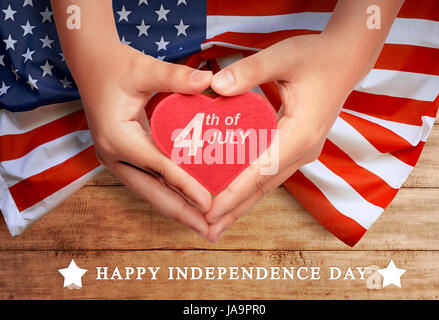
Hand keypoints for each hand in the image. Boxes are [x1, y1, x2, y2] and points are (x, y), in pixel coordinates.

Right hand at [75, 43, 212, 237]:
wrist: (90, 64)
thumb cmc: (115, 66)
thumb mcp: (144, 69)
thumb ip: (175, 77)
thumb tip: (208, 81)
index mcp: (117, 137)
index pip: (158, 167)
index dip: (185, 186)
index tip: (209, 204)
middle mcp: (113, 155)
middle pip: (152, 192)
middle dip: (182, 214)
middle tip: (210, 231)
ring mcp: (116, 159)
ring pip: (149, 191)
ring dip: (177, 208)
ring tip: (203, 225)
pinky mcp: (123, 156)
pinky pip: (149, 180)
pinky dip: (169, 193)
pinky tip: (188, 201)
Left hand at [205, 34, 373, 241]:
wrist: (344, 60)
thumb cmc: (316, 57)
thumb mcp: (283, 56)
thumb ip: (250, 70)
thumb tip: (215, 86)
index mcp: (301, 133)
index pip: (262, 170)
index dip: (235, 192)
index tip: (210, 210)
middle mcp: (304, 149)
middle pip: (264, 187)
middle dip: (234, 209)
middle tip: (206, 230)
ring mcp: (303, 152)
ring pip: (267, 185)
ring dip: (242, 204)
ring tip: (216, 224)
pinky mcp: (298, 148)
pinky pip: (270, 174)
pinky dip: (251, 188)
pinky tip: (235, 196)